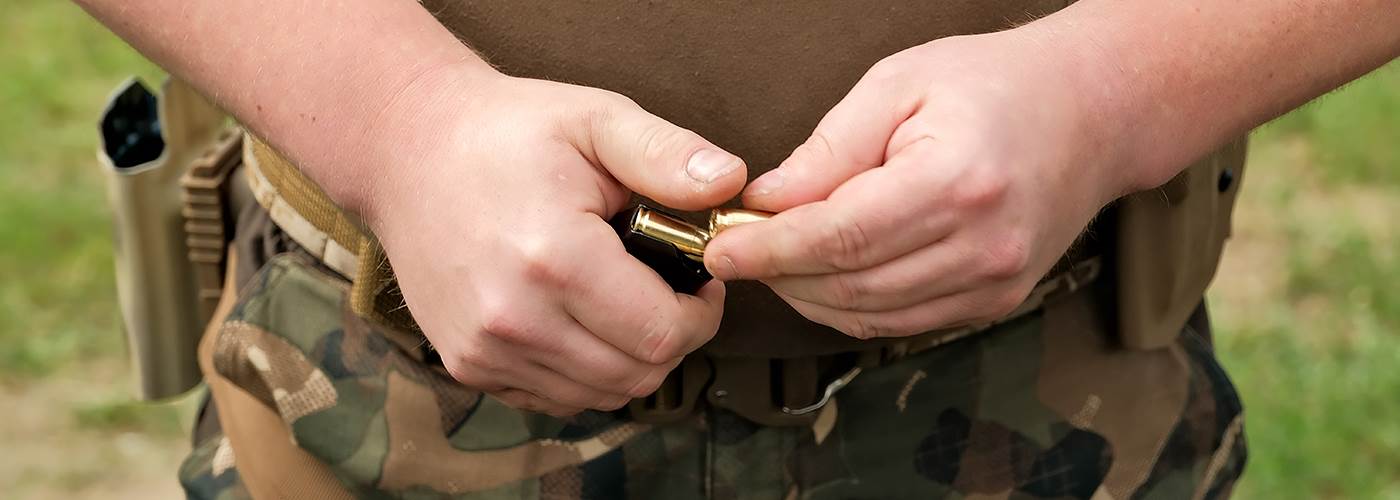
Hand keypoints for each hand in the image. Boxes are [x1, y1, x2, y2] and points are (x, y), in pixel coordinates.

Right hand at [363, 67, 746, 414]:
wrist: (408, 151)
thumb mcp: (596, 120)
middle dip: (672, 337)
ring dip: (631, 358)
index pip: (664, 335)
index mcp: (554, 258)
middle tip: (669, 287)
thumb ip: (666, 155)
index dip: (701, 313)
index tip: (699, 277)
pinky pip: (557, 398)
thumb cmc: (510, 131)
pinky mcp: (469, 366)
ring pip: (601, 394)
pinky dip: (587, 371)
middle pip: (638, 375)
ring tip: (624, 298)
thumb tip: (730, 184)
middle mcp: (514, 319)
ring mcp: (484, 351)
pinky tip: (583, 317)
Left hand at [704, 32, 1135, 338]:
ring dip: (808, 295)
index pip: (839, 236)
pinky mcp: (996, 301)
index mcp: (956, 182)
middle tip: (736, 247)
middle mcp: (983, 245)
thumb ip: (828, 150)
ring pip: (870, 315)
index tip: (721, 248)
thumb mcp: (898, 85)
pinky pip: (902, 322)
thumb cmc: (994, 84)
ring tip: (773, 258)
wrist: (1094, 111)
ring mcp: (996, 283)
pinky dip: (851, 306)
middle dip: (779, 273)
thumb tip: (764, 201)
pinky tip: (821, 276)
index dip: (770, 249)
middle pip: (850, 284)